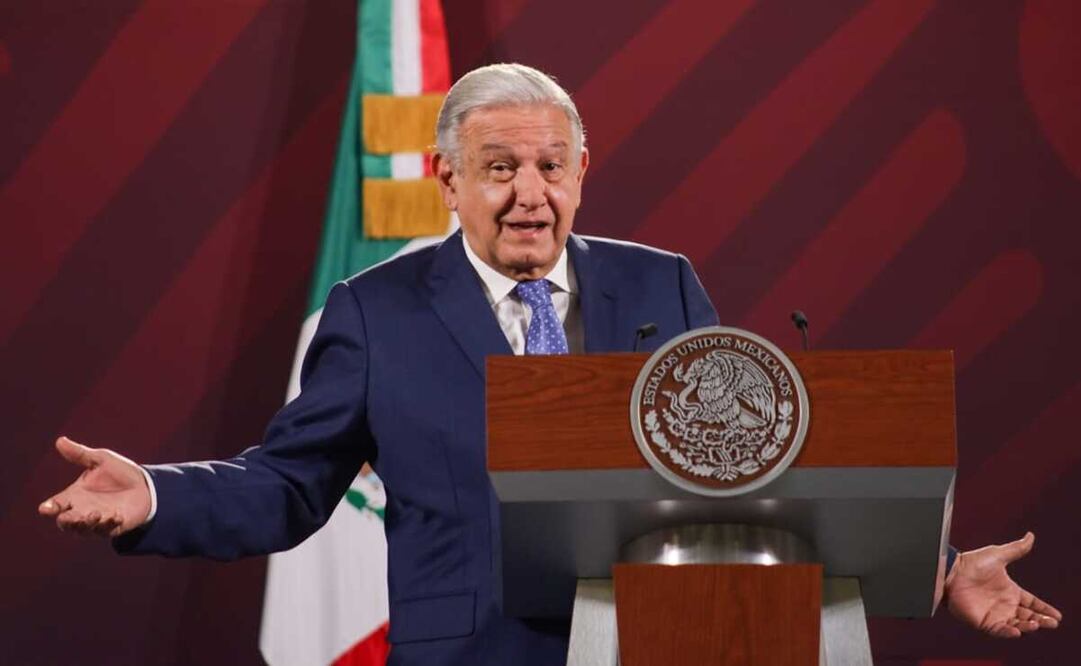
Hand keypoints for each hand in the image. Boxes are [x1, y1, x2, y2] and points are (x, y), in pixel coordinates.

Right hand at [38, 436, 151, 537]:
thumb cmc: (120, 472)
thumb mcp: (101, 460)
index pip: (56, 505)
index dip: (49, 507)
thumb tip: (60, 440)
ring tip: (96, 513)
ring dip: (86, 523)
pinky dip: (109, 525)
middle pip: (65, 522)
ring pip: (83, 530)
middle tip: (71, 515)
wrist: (145, 484)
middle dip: (67, 520)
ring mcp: (96, 521)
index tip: (45, 508)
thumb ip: (80, 454)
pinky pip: (106, 531)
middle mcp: (81, 511)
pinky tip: (116, 516)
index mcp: (74, 495)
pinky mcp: (112, 527)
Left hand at [946, 532, 1062, 637]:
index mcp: (1010, 590)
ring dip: (1028, 627)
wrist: (951, 572)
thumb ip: (1016, 549)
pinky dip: (1008, 632)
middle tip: (1052, 623)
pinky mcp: (982, 621)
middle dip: (1042, 621)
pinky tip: (1017, 631)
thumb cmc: (971, 562)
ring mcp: (994, 613)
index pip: (1032, 603)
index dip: (1044, 609)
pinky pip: (998, 631)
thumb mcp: (998, 555)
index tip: (1057, 615)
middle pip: (1028, 616)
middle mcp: (1004, 604)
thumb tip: (1031, 536)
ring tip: (1036, 624)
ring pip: (1016, 625)